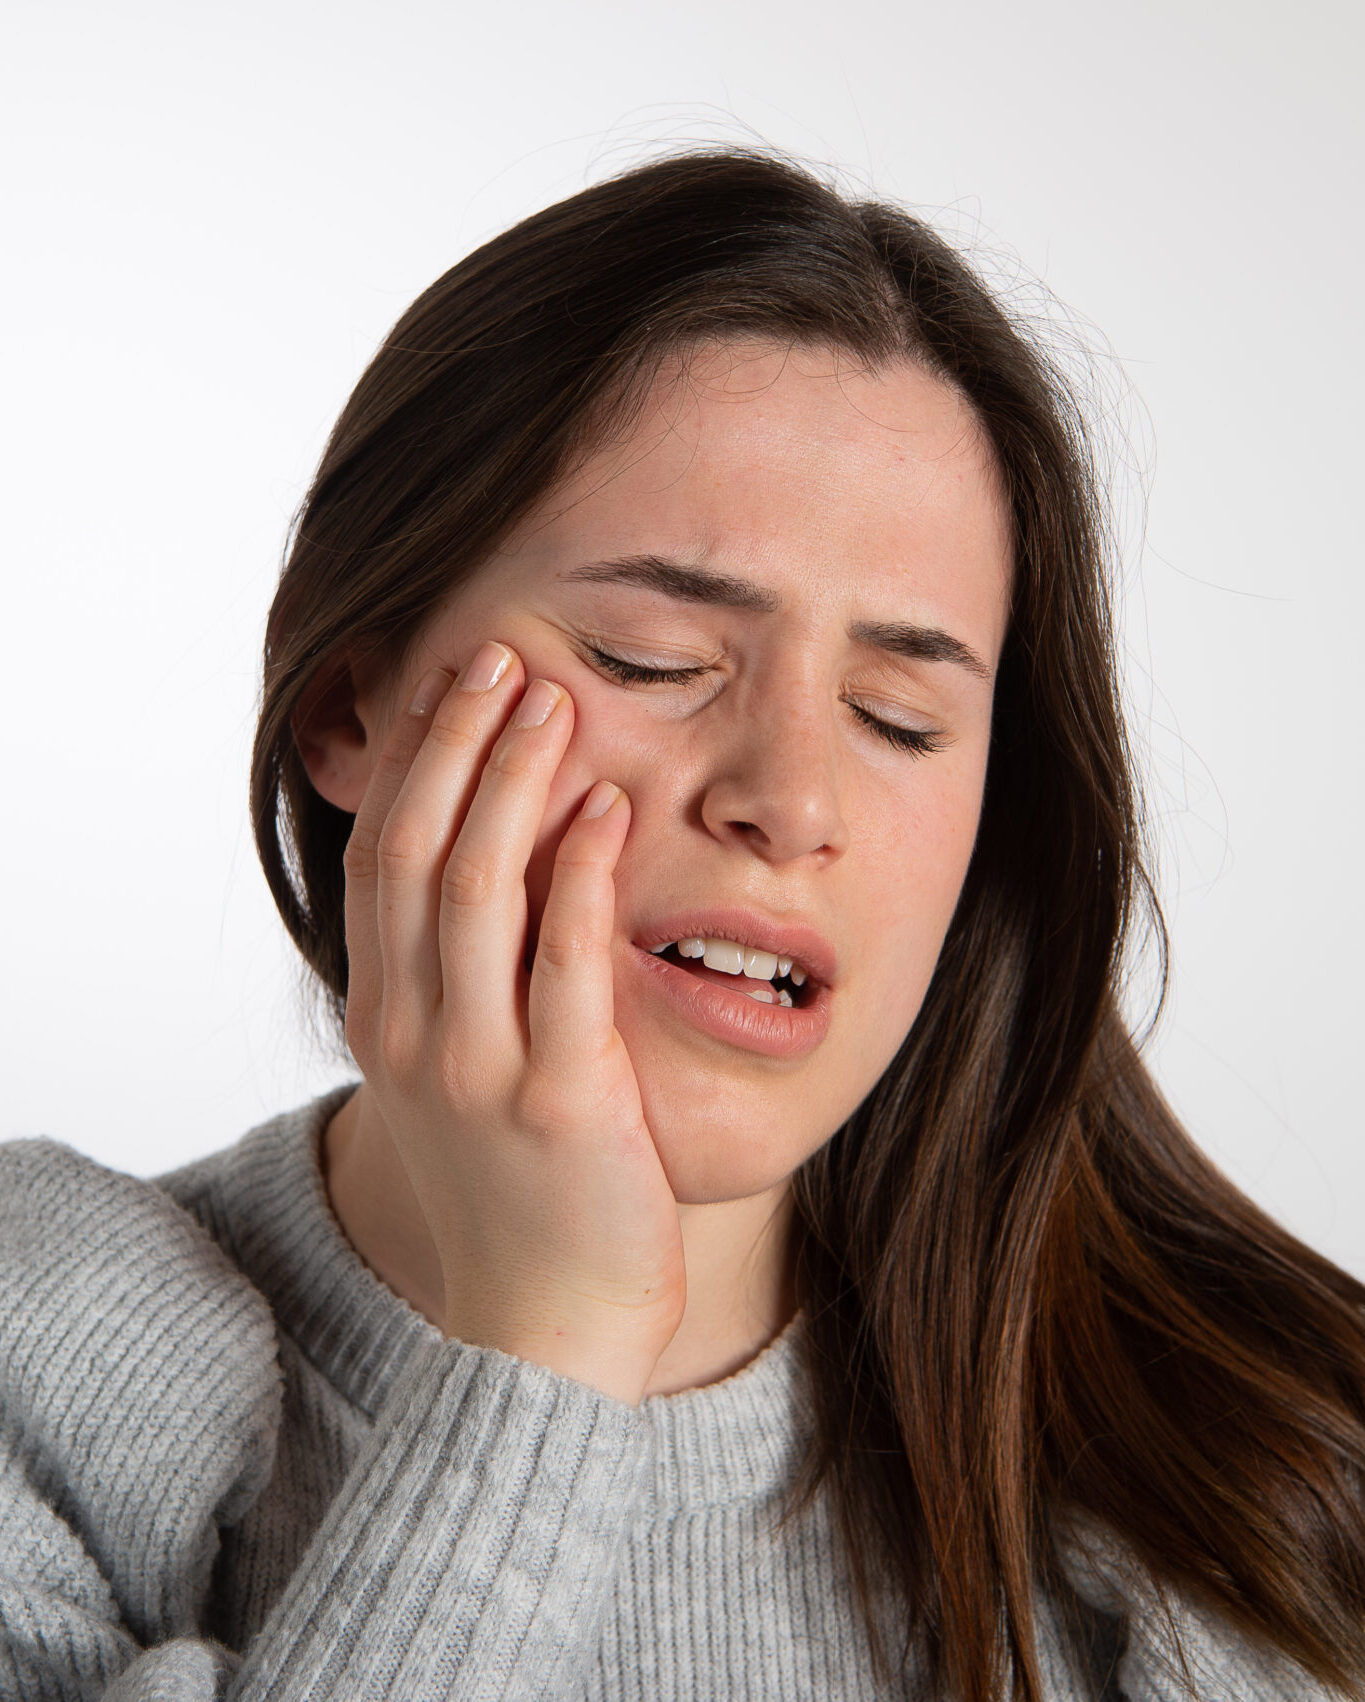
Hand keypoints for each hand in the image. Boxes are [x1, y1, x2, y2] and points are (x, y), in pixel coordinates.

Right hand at [340, 641, 685, 1406]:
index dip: (411, 762)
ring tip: (550, 700)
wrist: (545, 1322)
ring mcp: (477, 1066)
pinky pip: (563, 963)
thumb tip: (497, 863)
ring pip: (474, 889)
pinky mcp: (559, 1098)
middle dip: (454, 745)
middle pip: (415, 852)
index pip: (381, 857)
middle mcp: (411, 1032)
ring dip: (509, 784)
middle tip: (498, 658)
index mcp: (384, 1017)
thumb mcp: (456, 1074)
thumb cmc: (517, 1188)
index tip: (449, 683)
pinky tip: (607, 808)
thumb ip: (458, 977)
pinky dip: (580, 875)